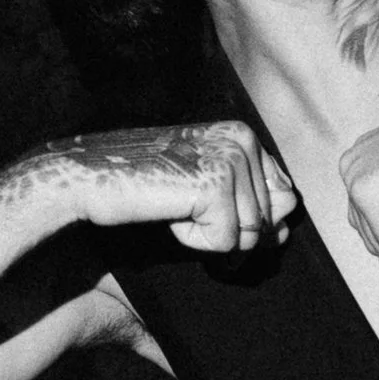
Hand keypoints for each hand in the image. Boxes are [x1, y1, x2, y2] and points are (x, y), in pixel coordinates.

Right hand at [67, 121, 296, 252]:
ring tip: (173, 207)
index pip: (281, 198)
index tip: (204, 209)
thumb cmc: (145, 187)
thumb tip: (287, 232)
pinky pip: (225, 243)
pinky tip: (168, 213)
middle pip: (266, 222)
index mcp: (244, 136)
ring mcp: (231, 159)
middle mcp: (243, 140)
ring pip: (249, 237)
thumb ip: (252, 208)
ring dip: (206, 236)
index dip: (248, 220)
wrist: (92, 178)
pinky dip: (192, 241)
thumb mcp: (206, 194)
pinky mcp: (216, 185)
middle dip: (225, 231)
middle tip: (182, 208)